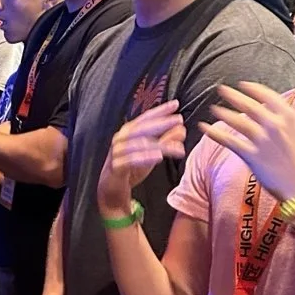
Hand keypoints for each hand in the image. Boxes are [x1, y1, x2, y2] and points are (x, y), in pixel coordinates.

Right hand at [97, 100, 185, 215]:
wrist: (113, 190)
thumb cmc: (132, 169)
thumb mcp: (152, 154)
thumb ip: (165, 141)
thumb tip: (181, 129)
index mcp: (128, 133)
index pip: (145, 118)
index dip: (160, 111)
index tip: (175, 104)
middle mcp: (120, 139)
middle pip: (141, 128)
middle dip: (161, 123)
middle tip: (178, 120)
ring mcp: (116, 153)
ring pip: (138, 144)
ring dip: (159, 144)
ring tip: (177, 146)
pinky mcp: (115, 168)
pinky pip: (130, 160)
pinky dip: (144, 158)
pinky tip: (159, 157)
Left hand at [199, 83, 294, 202]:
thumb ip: (289, 124)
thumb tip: (280, 116)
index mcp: (291, 117)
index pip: (268, 95)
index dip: (252, 89)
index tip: (242, 84)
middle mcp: (276, 124)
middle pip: (249, 105)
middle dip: (233, 95)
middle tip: (221, 89)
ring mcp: (262, 139)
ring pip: (237, 121)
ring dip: (223, 113)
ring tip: (213, 108)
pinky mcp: (252, 156)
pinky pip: (229, 141)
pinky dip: (215, 133)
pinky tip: (204, 128)